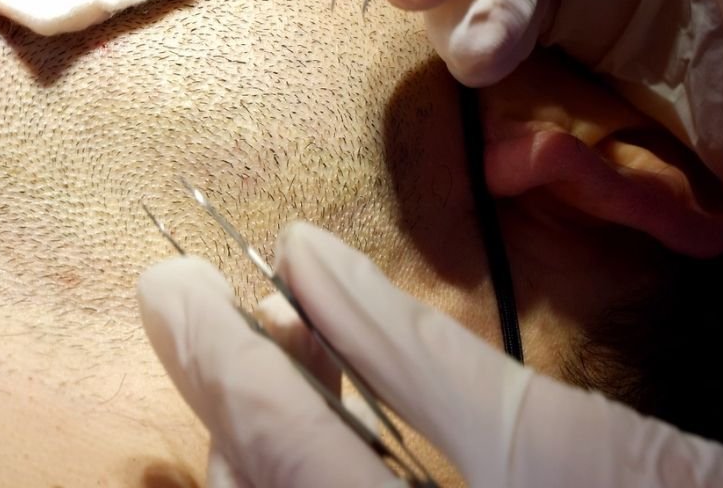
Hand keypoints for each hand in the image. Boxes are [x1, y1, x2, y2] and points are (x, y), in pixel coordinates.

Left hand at [139, 221, 722, 486]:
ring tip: (305, 353)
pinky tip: (333, 421)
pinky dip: (304, 467)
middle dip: (241, 398)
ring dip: (268, 433)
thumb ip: (413, 350)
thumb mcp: (554, 439)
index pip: (274, 448)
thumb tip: (300, 256)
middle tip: (273, 314)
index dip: (212, 357)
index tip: (168, 285)